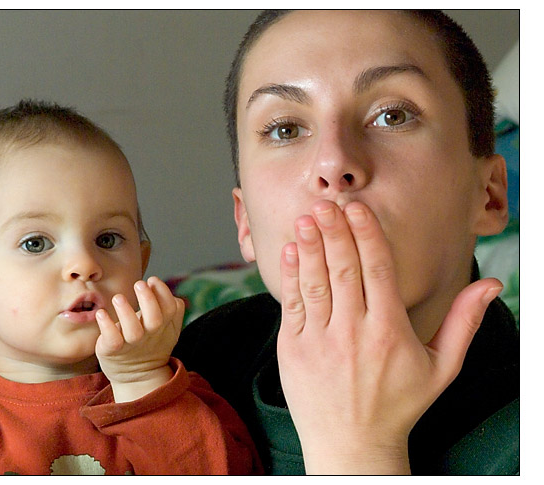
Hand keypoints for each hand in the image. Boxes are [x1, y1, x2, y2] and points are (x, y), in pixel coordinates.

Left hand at [95, 276, 184, 401]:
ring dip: (126, 312)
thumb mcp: (167, 328)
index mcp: (165, 325)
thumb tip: (158, 285)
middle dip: (148, 300)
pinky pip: (112, 340)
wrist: (138, 376)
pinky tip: (101, 313)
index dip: (163, 292)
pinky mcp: (113, 350)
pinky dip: (107, 326)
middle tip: (140, 283)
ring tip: (118, 297)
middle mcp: (150, 334)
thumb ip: (169, 307)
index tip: (152, 280)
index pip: (171, 307)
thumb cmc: (152, 343)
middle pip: (155, 319)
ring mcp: (131, 344)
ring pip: (133, 331)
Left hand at [276, 200, 501, 473]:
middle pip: (343, 269)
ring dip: (310, 246)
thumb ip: (463, 322)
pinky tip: (290, 249)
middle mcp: (353, 333)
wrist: (351, 444)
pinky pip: (292, 305)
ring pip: (315, 282)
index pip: (377, 270)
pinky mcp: (293, 349)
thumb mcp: (442, 367)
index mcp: (389, 332)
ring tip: (307, 216)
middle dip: (335, 231)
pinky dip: (291, 275)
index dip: (367, 234)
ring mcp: (320, 341)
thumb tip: (491, 284)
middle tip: (327, 202)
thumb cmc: (399, 404)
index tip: (358, 208)